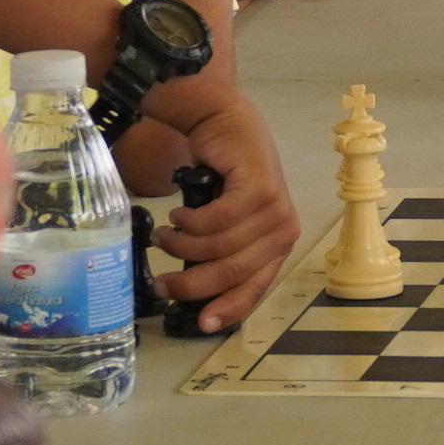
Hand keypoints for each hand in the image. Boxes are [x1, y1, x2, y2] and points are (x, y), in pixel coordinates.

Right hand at [146, 94, 297, 332]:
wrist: (224, 121)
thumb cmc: (222, 173)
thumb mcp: (224, 220)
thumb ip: (220, 253)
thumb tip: (192, 293)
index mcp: (278, 245)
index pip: (255, 288)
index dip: (226, 309)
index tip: (197, 323)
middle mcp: (284, 231)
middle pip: (233, 272)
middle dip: (191, 282)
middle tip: (160, 281)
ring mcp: (275, 209)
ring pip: (220, 247)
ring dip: (183, 246)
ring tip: (164, 235)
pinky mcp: (261, 188)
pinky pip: (217, 221)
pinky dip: (190, 222)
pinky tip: (178, 214)